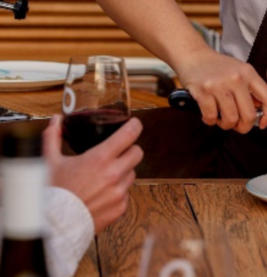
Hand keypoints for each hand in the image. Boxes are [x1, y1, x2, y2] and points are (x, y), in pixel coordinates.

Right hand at [43, 115, 143, 233]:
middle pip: (138, 152)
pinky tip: (102, 193)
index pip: (129, 135)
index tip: (134, 124)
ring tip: (104, 177)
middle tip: (118, 153)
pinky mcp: (121, 207)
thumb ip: (53, 138)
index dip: (134, 126)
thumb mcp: (50, 162)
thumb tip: (55, 120)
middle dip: (129, 150)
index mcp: (99, 159)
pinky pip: (127, 193)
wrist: (53, 225)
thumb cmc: (52, 193)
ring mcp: (120, 192)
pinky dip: (118, 191)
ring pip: (133, 173)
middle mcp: (114, 174)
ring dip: (123, 172)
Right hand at [175, 48, 266, 132]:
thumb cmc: (218, 68)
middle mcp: (236, 78)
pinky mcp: (203, 91)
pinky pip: (211, 117)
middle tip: (237, 125)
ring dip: (225, 124)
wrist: (194, 56)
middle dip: (243, 126)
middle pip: (249, 115)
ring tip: (220, 117)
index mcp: (249, 73)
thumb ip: (251, 90)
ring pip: (230, 119)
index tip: (263, 123)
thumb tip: (260, 112)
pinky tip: (209, 113)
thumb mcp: (240, 72)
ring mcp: (219, 85)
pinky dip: (210, 120)